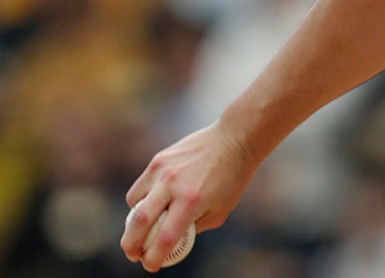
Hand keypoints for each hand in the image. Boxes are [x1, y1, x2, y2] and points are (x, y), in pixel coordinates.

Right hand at [120, 121, 258, 271]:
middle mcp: (173, 185)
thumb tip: (171, 241)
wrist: (234, 140)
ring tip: (142, 230)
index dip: (154, 257)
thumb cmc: (231, 178)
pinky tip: (150, 205)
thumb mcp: (220, 210)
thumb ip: (194, 227)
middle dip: (130, 245)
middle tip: (133, 255)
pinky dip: (140, 200)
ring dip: (133, 222)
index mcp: (192, 201)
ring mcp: (162, 171)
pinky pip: (140, 187)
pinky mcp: (158, 160)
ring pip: (134, 204)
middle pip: (139, 223)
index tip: (150, 266)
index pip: (165, 238)